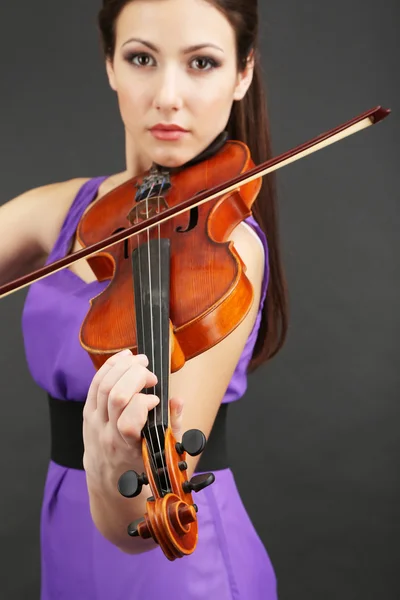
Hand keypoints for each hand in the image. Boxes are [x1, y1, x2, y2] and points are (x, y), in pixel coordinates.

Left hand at [82, 349, 182, 489]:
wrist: (108, 475)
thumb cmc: (138, 461)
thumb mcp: (163, 451)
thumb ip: (174, 425)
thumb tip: (177, 400)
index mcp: (128, 447)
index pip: (128, 422)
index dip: (144, 404)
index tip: (156, 401)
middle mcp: (108, 433)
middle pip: (116, 396)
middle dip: (136, 377)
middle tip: (151, 377)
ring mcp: (95, 421)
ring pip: (104, 385)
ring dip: (124, 367)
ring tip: (140, 362)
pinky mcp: (88, 411)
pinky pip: (95, 383)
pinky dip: (110, 366)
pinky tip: (125, 358)